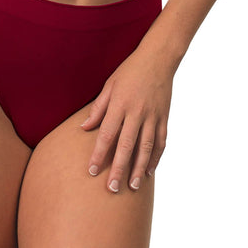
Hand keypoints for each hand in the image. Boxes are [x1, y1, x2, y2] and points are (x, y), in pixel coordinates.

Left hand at [80, 45, 173, 192]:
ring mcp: (153, 116)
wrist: (158, 59)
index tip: (91, 171)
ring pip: (146, 147)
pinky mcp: (164, 117)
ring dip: (139, 168)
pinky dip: (156, 158)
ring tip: (132, 186)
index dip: (98, 154)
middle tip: (112, 188)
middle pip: (126, 145)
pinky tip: (149, 171)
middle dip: (118, 168)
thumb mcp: (110, 84)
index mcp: (120, 104)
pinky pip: (161, 141)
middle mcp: (137, 112)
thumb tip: (83, 128)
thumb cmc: (130, 70)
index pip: (107, 134)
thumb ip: (98, 108)